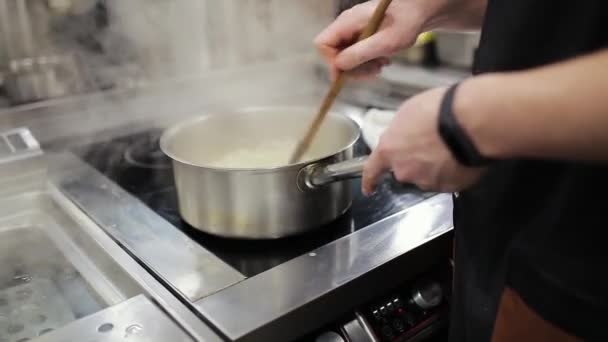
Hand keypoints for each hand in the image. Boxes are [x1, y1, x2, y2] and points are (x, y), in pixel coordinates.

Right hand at [314, 0, 429, 79]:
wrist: (420, 10)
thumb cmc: (407, 21)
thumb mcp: (386, 42)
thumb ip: (361, 53)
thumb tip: (339, 65)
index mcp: (348, 21)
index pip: (323, 43)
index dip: (331, 62)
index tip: (346, 75)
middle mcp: (347, 24)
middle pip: (334, 53)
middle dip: (351, 68)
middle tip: (372, 73)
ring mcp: (353, 29)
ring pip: (345, 55)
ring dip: (361, 67)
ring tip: (381, 66)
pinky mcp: (361, 34)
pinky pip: (355, 52)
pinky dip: (367, 61)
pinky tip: (382, 61)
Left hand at [362, 86, 484, 194]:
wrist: (471, 122)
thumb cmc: (437, 110)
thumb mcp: (409, 112)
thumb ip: (401, 131)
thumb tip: (405, 136)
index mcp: (389, 151)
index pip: (372, 170)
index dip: (370, 180)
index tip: (368, 188)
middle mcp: (405, 171)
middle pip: (406, 170)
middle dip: (415, 162)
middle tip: (431, 145)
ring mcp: (428, 181)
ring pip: (428, 176)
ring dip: (435, 166)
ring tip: (451, 147)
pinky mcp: (450, 187)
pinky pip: (449, 180)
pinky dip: (453, 171)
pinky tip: (462, 156)